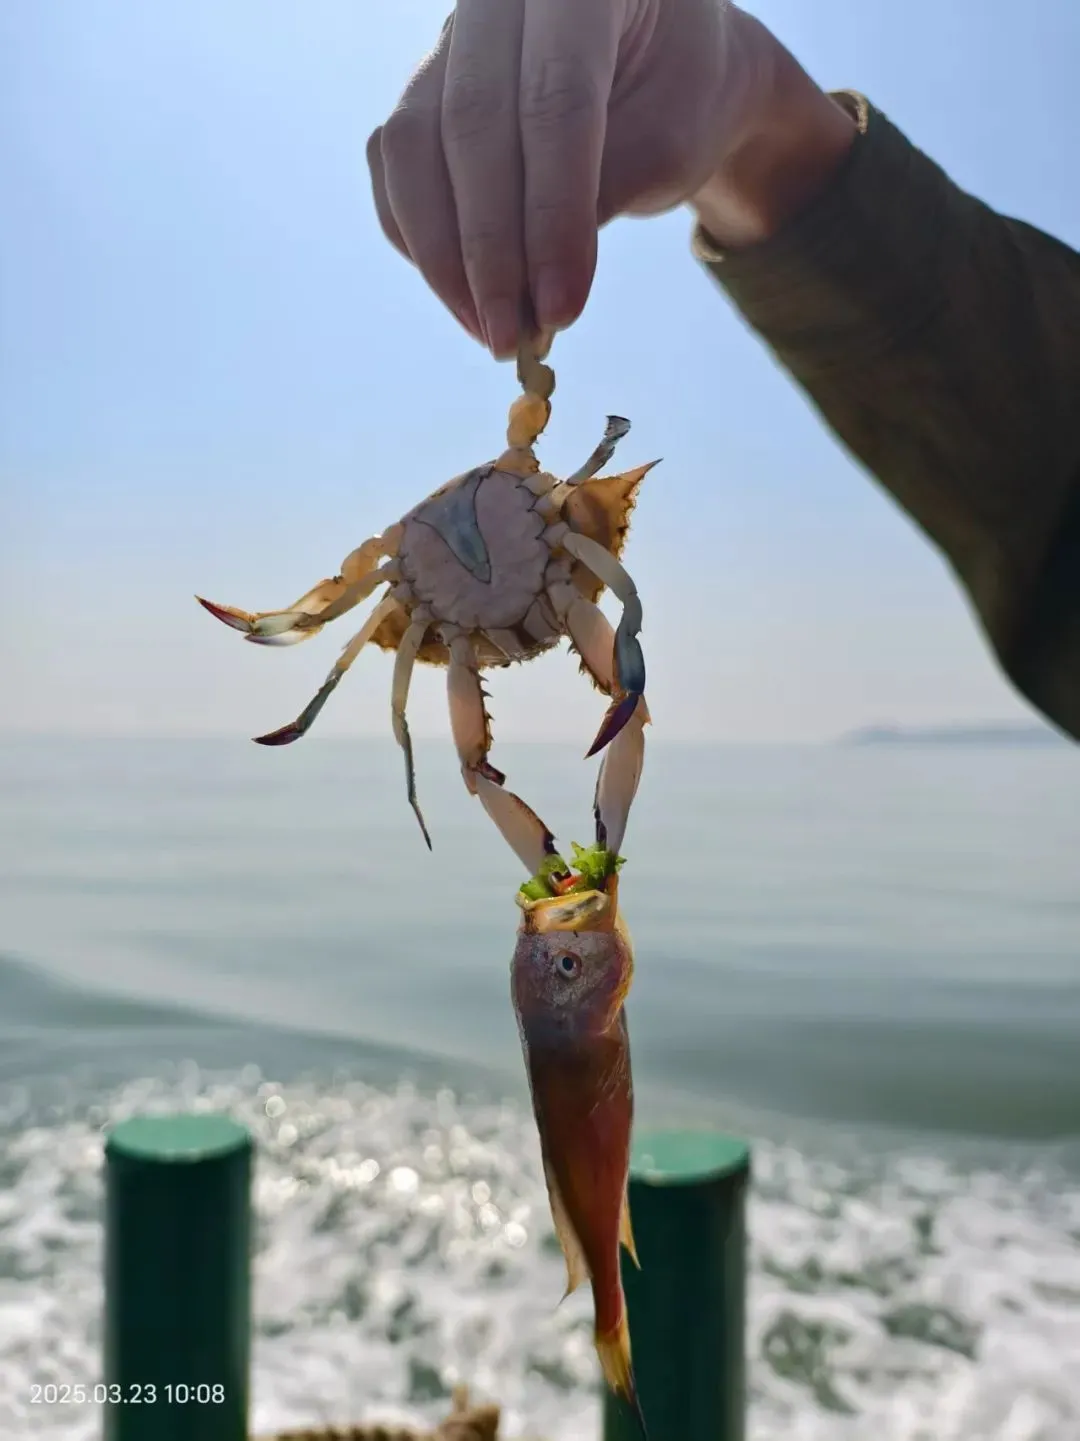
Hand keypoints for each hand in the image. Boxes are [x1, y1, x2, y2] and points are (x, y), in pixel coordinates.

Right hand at [366, 1, 853, 356]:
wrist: (664, 65)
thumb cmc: (679, 98)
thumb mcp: (671, 141)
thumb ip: (605, 193)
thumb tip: (536, 296)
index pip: (554, 103)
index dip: (552, 215)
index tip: (560, 309)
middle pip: (470, 126)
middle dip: (490, 252)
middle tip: (511, 339)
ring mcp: (449, 41)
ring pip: (411, 149)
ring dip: (444, 258)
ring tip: (491, 332)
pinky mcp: (422, 90)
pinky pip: (393, 170)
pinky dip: (421, 242)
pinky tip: (464, 297)